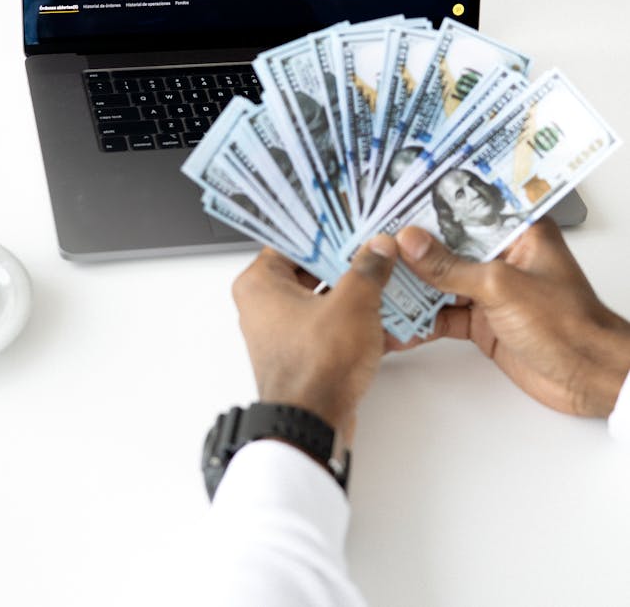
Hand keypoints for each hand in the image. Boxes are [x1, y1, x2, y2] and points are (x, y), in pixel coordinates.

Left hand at [232, 235, 398, 443]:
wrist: (312, 424)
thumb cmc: (315, 367)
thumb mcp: (352, 303)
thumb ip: (368, 269)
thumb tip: (379, 248)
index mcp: (260, 284)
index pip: (293, 240)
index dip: (327, 231)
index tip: (353, 223)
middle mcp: (264, 306)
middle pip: (311, 269)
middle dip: (347, 261)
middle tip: (376, 247)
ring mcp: (283, 332)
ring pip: (324, 298)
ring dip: (355, 291)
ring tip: (387, 276)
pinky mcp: (303, 354)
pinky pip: (330, 326)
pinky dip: (354, 319)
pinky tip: (387, 313)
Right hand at [395, 218, 629, 416]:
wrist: (590, 378)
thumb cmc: (568, 324)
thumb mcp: (502, 287)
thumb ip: (451, 267)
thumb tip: (411, 243)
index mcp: (517, 231)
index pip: (464, 210)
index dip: (429, 207)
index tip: (392, 203)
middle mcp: (501, 255)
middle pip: (447, 247)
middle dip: (411, 250)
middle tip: (373, 246)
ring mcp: (491, 290)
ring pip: (440, 283)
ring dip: (411, 288)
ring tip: (376, 283)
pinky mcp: (483, 322)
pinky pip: (444, 316)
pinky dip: (421, 321)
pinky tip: (397, 322)